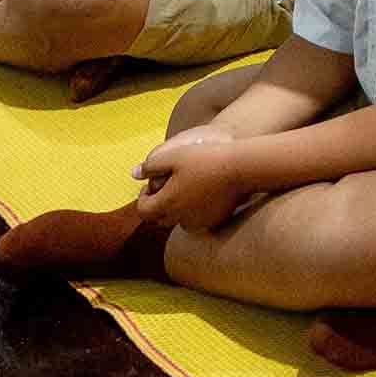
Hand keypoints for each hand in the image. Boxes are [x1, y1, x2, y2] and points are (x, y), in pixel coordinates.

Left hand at [130, 137, 252, 230]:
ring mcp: (198, 221)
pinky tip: (203, 193)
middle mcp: (180, 217)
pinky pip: (197, 220)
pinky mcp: (214, 221)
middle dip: (158, 204)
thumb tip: (135, 173)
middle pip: (159, 218)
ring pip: (178, 220)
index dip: (143, 198)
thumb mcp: (173, 155)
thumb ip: (151, 166)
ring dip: (176, 209)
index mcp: (168, 202)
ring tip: (186, 189)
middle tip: (167, 187)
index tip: (150, 186)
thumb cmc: (205, 159)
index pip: (143, 211)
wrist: (240, 169)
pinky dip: (194, 211)